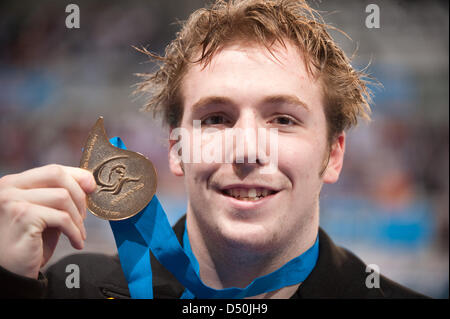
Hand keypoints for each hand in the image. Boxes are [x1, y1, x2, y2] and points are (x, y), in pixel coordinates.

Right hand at [0, 164, 95, 278]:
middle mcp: (9, 188)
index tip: (91, 187)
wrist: (10, 273)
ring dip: (78, 218)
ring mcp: (13, 201)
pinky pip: (62, 218)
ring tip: (79, 233)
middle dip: (78, 194)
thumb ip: (58, 196)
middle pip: (57, 175)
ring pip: (62, 197)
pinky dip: (75, 231)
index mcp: (14, 183)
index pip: (52, 170)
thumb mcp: (45, 213)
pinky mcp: (22, 216)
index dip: (77, 176)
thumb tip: (86, 182)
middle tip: (84, 216)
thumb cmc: (29, 244)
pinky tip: (76, 242)